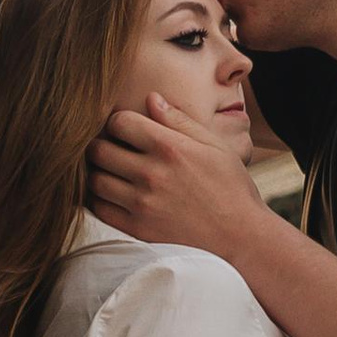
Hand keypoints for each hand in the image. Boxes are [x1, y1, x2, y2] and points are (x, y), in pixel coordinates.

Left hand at [86, 92, 266, 256]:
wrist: (241, 238)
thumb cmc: (231, 188)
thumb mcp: (215, 146)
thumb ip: (180, 121)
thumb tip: (152, 98)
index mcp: (170, 147)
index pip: (119, 122)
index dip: (119, 122)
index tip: (125, 129)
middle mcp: (152, 173)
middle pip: (99, 150)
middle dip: (102, 145)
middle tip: (112, 149)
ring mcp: (142, 203)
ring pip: (95, 180)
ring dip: (99, 173)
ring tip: (112, 173)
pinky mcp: (137, 229)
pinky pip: (100, 209)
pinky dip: (100, 200)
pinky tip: (114, 196)